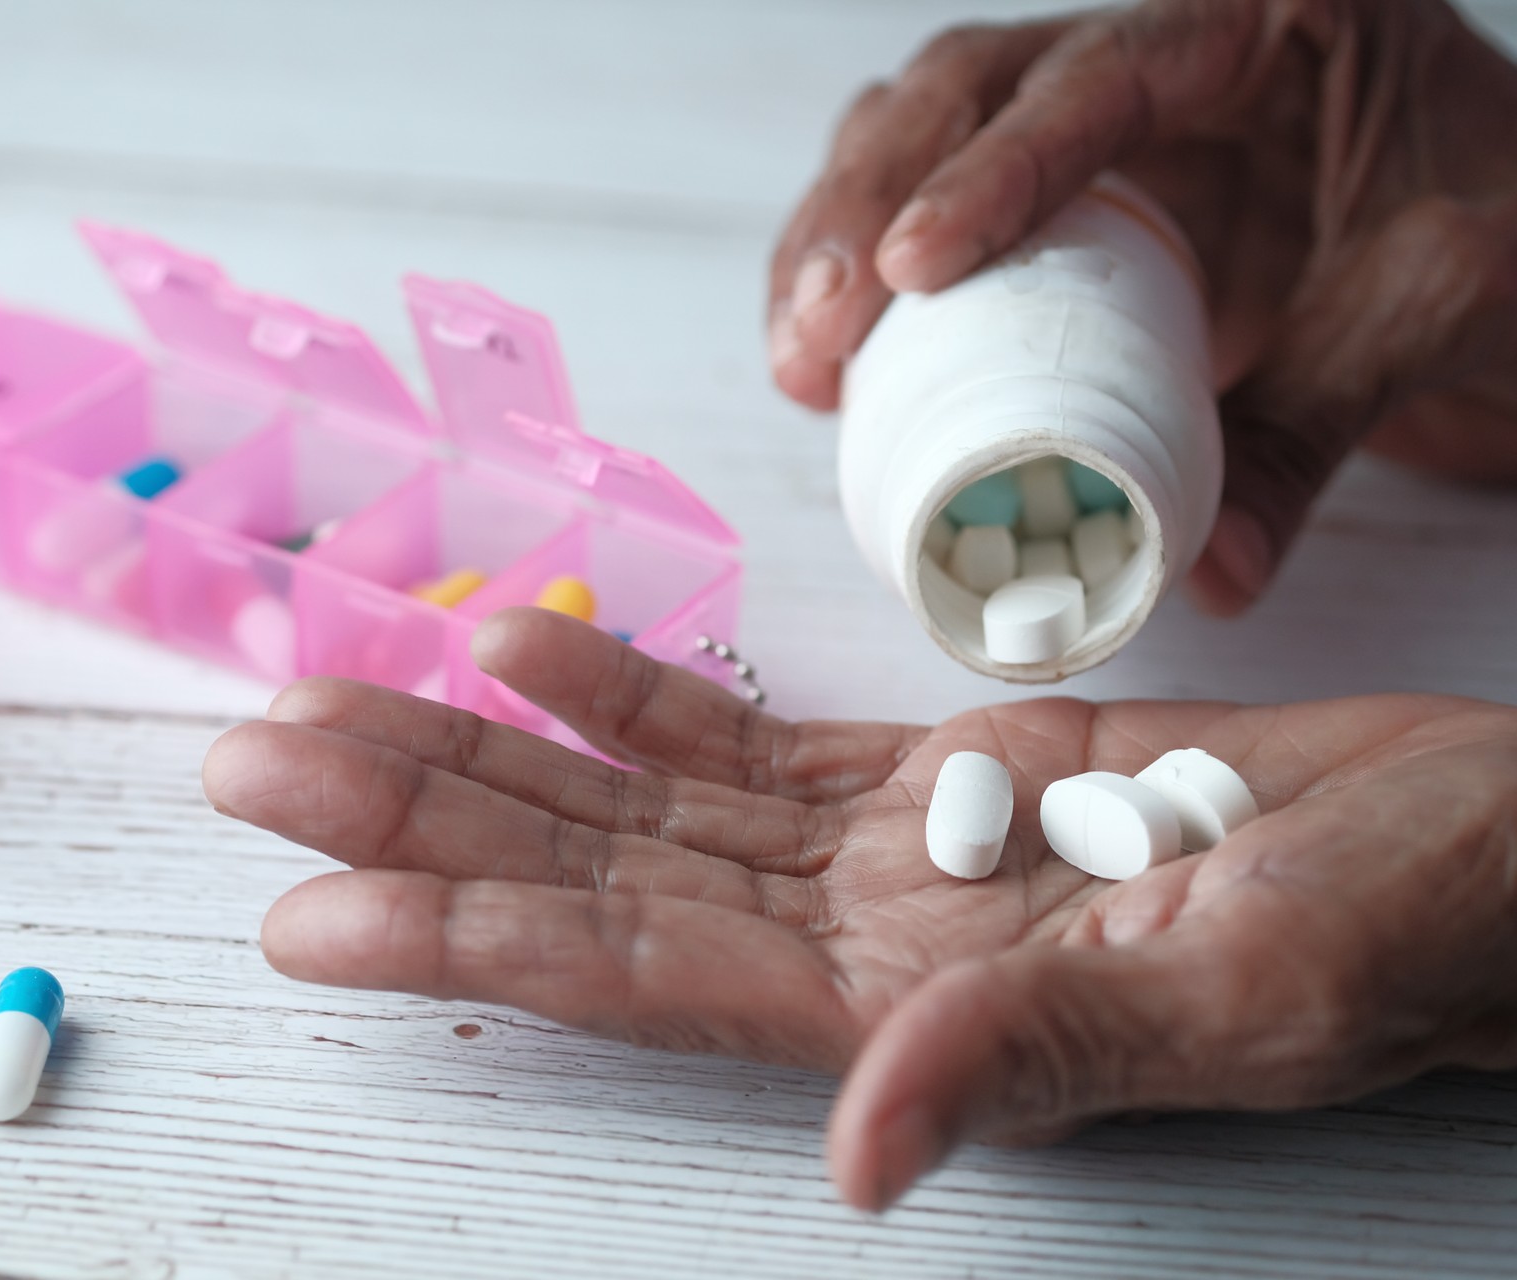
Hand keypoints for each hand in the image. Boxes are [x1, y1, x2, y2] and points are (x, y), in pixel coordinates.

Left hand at [204, 609, 1516, 1210]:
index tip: (308, 910)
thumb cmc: (1406, 923)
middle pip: (591, 877)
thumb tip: (869, 1153)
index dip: (466, 939)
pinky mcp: (940, 779)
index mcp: (908, 1010)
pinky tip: (537, 655)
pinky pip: (750, 740)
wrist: (1481, 847)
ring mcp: (888, 855)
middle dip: (417, 821)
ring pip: (640, 801)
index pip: (634, 975)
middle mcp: (860, 939)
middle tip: (249, 763)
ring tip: (333, 699)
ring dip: (487, 750)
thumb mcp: (1242, 991)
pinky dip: (637, 696)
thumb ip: (1037, 1056)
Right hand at [769, 0, 1516, 614]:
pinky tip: (832, 362)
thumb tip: (1201, 573)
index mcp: (1262, 25)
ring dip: (838, 236)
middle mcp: (1159, 56)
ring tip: (801, 355)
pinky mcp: (1066, 205)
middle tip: (821, 329)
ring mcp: (1103, 128)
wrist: (1508, 251)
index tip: (912, 270)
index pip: (1101, 77)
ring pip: (923, 132)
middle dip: (867, 202)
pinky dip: (872, 281)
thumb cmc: (1500, 234)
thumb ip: (1325, 426)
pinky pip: (940, 211)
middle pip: (966, 86)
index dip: (990, 168)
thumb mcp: (1439, 308)